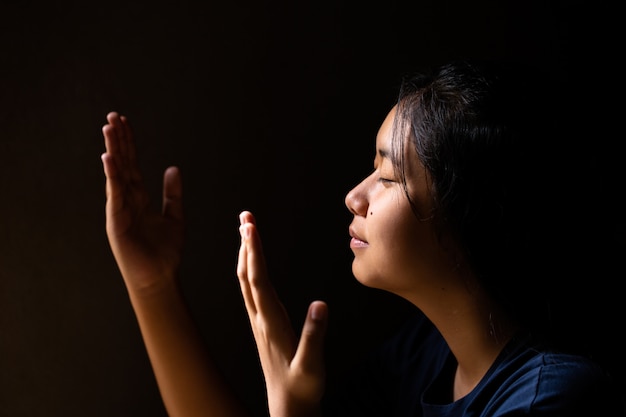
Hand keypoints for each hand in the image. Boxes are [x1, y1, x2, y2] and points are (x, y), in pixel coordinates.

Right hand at [101, 112, 183, 294]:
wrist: (160, 277)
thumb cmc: (165, 251)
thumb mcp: (174, 217)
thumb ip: (173, 193)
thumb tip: (172, 168)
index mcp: (139, 198)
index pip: (132, 165)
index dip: (129, 143)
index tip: (125, 122)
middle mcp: (127, 200)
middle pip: (122, 164)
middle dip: (118, 140)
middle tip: (113, 116)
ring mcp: (119, 209)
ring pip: (116, 174)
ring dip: (112, 151)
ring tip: (109, 128)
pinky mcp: (116, 221)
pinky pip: (114, 194)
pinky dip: (112, 176)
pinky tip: (108, 158)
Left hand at [237, 211, 327, 416]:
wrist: (288, 407)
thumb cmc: (301, 389)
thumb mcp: (311, 366)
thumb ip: (314, 336)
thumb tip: (320, 304)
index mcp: (271, 324)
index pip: (258, 282)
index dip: (254, 253)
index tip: (251, 228)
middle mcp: (260, 319)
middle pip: (247, 275)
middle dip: (245, 244)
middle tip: (245, 217)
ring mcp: (259, 322)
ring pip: (246, 281)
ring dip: (245, 254)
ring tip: (247, 230)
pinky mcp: (263, 325)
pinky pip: (251, 291)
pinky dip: (250, 269)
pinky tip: (252, 263)